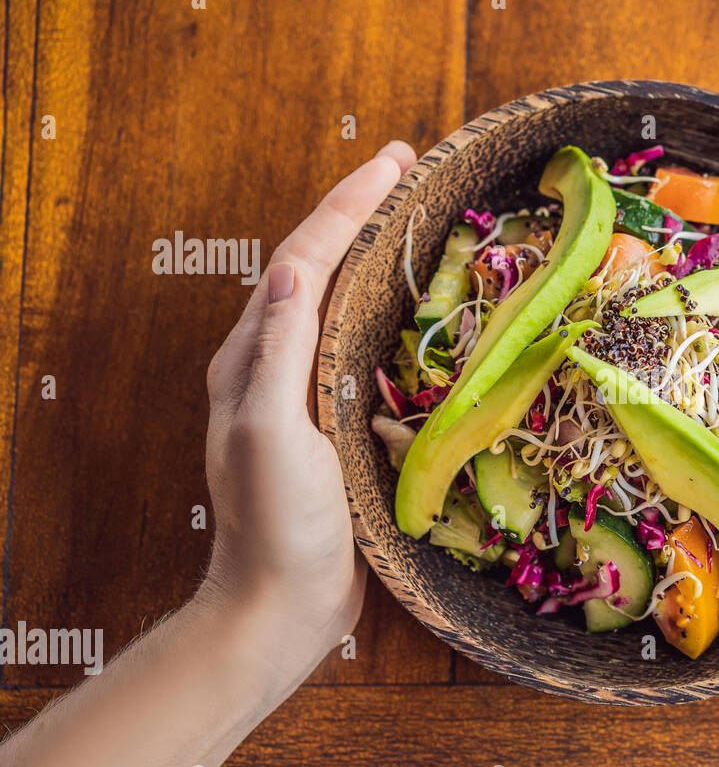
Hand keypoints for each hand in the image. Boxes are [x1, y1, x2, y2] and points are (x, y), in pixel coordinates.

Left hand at [202, 141, 416, 673]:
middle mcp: (275, 365)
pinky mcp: (335, 423)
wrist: (283, 605)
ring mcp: (305, 393)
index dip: (346, 206)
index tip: (393, 161)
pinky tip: (417, 305)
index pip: (301, 259)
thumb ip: (278, 351)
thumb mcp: (271, 433)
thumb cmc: (278, 525)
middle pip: (319, 267)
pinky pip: (361, 345)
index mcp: (253, 359)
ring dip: (375, 252)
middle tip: (409, 168)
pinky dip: (388, 306)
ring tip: (416, 216)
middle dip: (360, 212)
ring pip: (342, 302)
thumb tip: (293, 265)